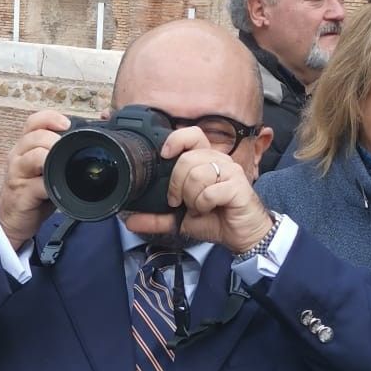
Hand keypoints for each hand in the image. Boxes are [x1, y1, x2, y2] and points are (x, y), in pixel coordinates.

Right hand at [0, 109, 71, 249]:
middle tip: (68, 148)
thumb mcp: (45, 168)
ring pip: (33, 156)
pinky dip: (49, 185)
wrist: (14, 219)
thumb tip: (87, 145)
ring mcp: (18, 174)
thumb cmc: (33, 191)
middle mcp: (18, 156)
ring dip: (51, 157)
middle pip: (34, 136)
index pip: (33, 122)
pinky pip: (35, 185)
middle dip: (54, 139)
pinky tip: (57, 187)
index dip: (49, 118)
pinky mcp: (21, 193)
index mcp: (26, 146)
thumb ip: (58, 155)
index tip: (67, 123)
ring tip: (63, 165)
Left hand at [124, 128, 271, 253]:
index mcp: (205, 160)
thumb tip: (129, 221)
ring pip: (197, 175)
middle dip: (178, 185)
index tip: (165, 156)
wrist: (241, 236)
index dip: (176, 141)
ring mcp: (231, 171)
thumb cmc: (216, 220)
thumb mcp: (180, 220)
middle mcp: (219, 160)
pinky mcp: (239, 186)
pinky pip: (210, 192)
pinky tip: (211, 210)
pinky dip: (205, 205)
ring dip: (193, 198)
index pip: (191, 134)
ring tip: (200, 207)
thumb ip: (156, 218)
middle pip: (187, 159)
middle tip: (182, 202)